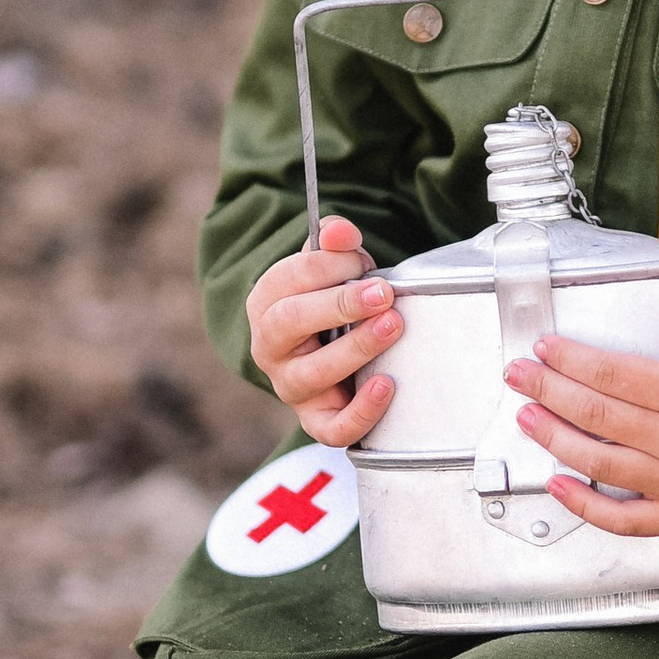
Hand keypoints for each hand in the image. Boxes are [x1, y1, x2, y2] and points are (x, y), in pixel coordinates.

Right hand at [246, 216, 402, 446]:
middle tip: (384, 292)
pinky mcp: (317, 420)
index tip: (362, 261)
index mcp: (266, 303)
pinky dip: (362, 411)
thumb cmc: (331, 305)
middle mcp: (269, 347)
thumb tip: (339, 230)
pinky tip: (387, 385)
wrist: (331, 354)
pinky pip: (332, 427)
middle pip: (289, 323)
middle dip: (339, 304)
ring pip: (312, 374)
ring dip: (356, 348)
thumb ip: (334, 246)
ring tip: (393, 325)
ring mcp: (290, 387)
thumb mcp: (332, 269)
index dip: (327, 266)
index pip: (287, 279)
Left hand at [505, 292, 658, 535]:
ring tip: (527, 418)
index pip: (617, 375)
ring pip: (600, 464)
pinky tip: (559, 485)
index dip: (574, 360)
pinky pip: (623, 519)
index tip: (547, 348)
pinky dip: (586, 506)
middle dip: (549, 392)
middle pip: (597, 415)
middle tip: (518, 375)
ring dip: (555, 440)